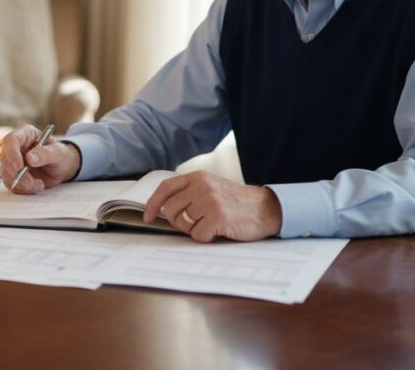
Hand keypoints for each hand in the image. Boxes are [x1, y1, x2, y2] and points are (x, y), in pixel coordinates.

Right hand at [0, 124, 81, 193]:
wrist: (61, 169)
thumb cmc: (60, 156)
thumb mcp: (58, 153)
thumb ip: (45, 154)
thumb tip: (30, 158)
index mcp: (26, 134)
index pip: (11, 140)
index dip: (12, 153)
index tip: (20, 167)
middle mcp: (16, 147)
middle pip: (5, 159)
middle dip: (18, 173)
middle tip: (31, 182)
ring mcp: (12, 161)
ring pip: (6, 173)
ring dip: (21, 183)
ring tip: (39, 184)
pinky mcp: (12, 174)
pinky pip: (10, 183)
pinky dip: (22, 189)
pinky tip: (35, 187)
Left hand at [142, 171, 282, 241]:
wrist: (266, 208)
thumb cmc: (237, 203)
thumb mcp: (212, 188)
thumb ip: (190, 193)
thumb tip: (164, 209)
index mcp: (198, 177)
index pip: (166, 188)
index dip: (154, 204)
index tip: (148, 216)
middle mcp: (202, 186)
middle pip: (173, 211)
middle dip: (181, 222)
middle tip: (199, 223)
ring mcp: (209, 200)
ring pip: (184, 225)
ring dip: (196, 230)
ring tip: (213, 224)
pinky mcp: (218, 216)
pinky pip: (198, 235)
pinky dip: (207, 238)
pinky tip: (220, 230)